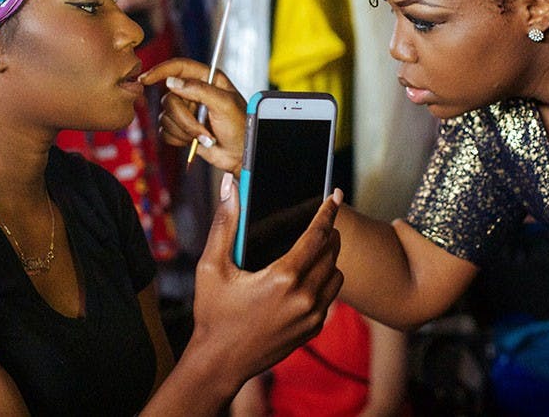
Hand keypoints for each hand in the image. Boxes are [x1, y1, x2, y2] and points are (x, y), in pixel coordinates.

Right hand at [140, 58, 247, 174]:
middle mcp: (194, 92)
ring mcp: (186, 111)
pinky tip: (194, 142)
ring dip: (185, 131)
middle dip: (185, 119)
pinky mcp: (180, 129)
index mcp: (207, 79)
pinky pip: (165, 132)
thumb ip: (199, 90)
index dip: (161, 70)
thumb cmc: (240, 127)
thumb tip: (172, 82)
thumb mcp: (225, 104)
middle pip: (169, 99)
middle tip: (204, 130)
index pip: (179, 67)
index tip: (146, 78)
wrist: (240, 154)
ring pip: (166, 117)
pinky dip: (179, 139)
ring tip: (205, 137)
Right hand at [189, 173, 343, 388]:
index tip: (336, 195)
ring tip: (313, 250)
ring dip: (329, 259)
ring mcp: (312, 317)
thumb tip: (229, 186)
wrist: (219, 363)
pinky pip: (330, 298)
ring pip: (337, 275)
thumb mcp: (212, 266)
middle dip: (329, 233)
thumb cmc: (213, 313)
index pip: (317, 235)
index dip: (327, 212)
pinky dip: (324, 283)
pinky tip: (306, 279)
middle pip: (332, 252)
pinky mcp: (312, 330)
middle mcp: (304, 297)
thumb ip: (225, 223)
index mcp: (282, 277)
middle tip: (321, 221)